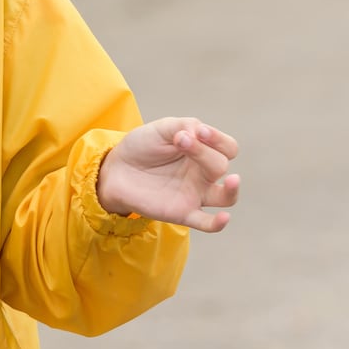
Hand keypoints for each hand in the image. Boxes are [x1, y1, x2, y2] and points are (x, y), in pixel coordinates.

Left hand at [96, 117, 239, 232]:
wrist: (116, 169)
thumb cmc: (142, 147)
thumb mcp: (162, 128)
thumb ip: (184, 125)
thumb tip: (201, 132)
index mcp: (203, 152)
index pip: (228, 147)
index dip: (218, 139)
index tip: (198, 131)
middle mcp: (203, 174)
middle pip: (221, 165)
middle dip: (203, 151)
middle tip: (180, 140)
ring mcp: (195, 194)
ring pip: (226, 197)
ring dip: (232, 189)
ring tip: (232, 179)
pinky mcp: (182, 213)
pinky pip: (206, 223)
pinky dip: (217, 224)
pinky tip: (224, 217)